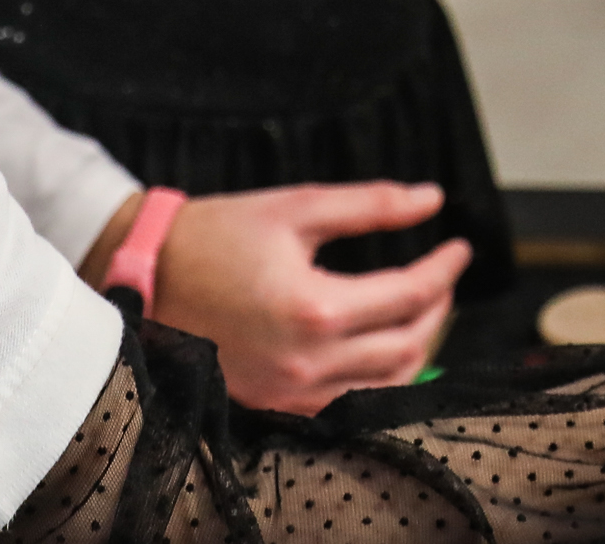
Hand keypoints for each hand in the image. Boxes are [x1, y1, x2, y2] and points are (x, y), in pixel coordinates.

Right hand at [97, 180, 469, 413]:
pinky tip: (382, 345)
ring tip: (421, 308)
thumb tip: (431, 200)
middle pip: (408, 346)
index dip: (445, 269)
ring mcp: (290, 392)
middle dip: (438, 308)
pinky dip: (379, 376)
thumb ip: (371, 204)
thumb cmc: (215, 236)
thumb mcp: (296, 206)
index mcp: (315, 308)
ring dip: (416, 346)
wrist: (143, 276)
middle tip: (444, 276)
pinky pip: (349, 401)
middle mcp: (307, 361)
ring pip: (386, 383)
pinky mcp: (274, 405)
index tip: (461, 247)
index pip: (410, 295)